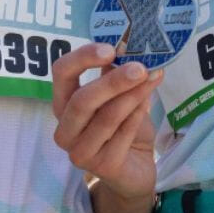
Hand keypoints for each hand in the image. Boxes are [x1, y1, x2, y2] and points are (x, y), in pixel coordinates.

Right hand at [52, 43, 161, 199]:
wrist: (135, 169)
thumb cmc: (122, 127)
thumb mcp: (118, 96)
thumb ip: (115, 73)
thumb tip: (128, 44)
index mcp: (63, 105)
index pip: (61, 73)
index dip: (83, 58)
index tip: (110, 49)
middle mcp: (65, 129)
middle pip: (82, 100)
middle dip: (113, 81)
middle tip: (140, 67)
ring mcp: (80, 152)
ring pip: (106, 117)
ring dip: (132, 95)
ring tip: (153, 79)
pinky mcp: (102, 167)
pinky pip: (122, 134)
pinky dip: (137, 115)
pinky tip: (148, 103)